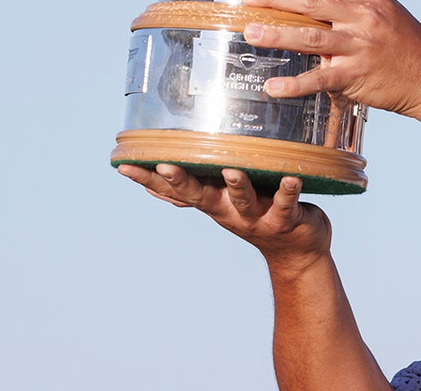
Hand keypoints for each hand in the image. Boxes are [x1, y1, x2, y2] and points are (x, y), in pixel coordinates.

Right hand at [116, 163, 330, 272]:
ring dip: (237, 186)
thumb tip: (157, 178)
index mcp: (212, 203)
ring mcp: (257, 218)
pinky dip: (289, 191)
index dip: (149, 180)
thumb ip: (198, 191)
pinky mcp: (285, 219)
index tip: (124, 166)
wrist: (296, 254)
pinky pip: (287, 204)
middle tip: (165, 165)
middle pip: (201, 197)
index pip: (174, 191)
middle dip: (182, 182)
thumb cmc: (257, 216)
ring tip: (231, 171)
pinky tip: (292, 178)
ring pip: (244, 200)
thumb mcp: (222, 205)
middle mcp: (229, 212)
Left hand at [238, 0, 420, 119]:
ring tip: (250, 33)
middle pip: (310, 2)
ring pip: (310, 37)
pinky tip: (273, 86)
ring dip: (276, 34)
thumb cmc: (405, 46)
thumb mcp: (384, 13)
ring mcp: (360, 46)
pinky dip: (294, 84)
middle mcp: (364, 17)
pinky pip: (320, 79)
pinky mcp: (357, 75)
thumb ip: (350, 5)